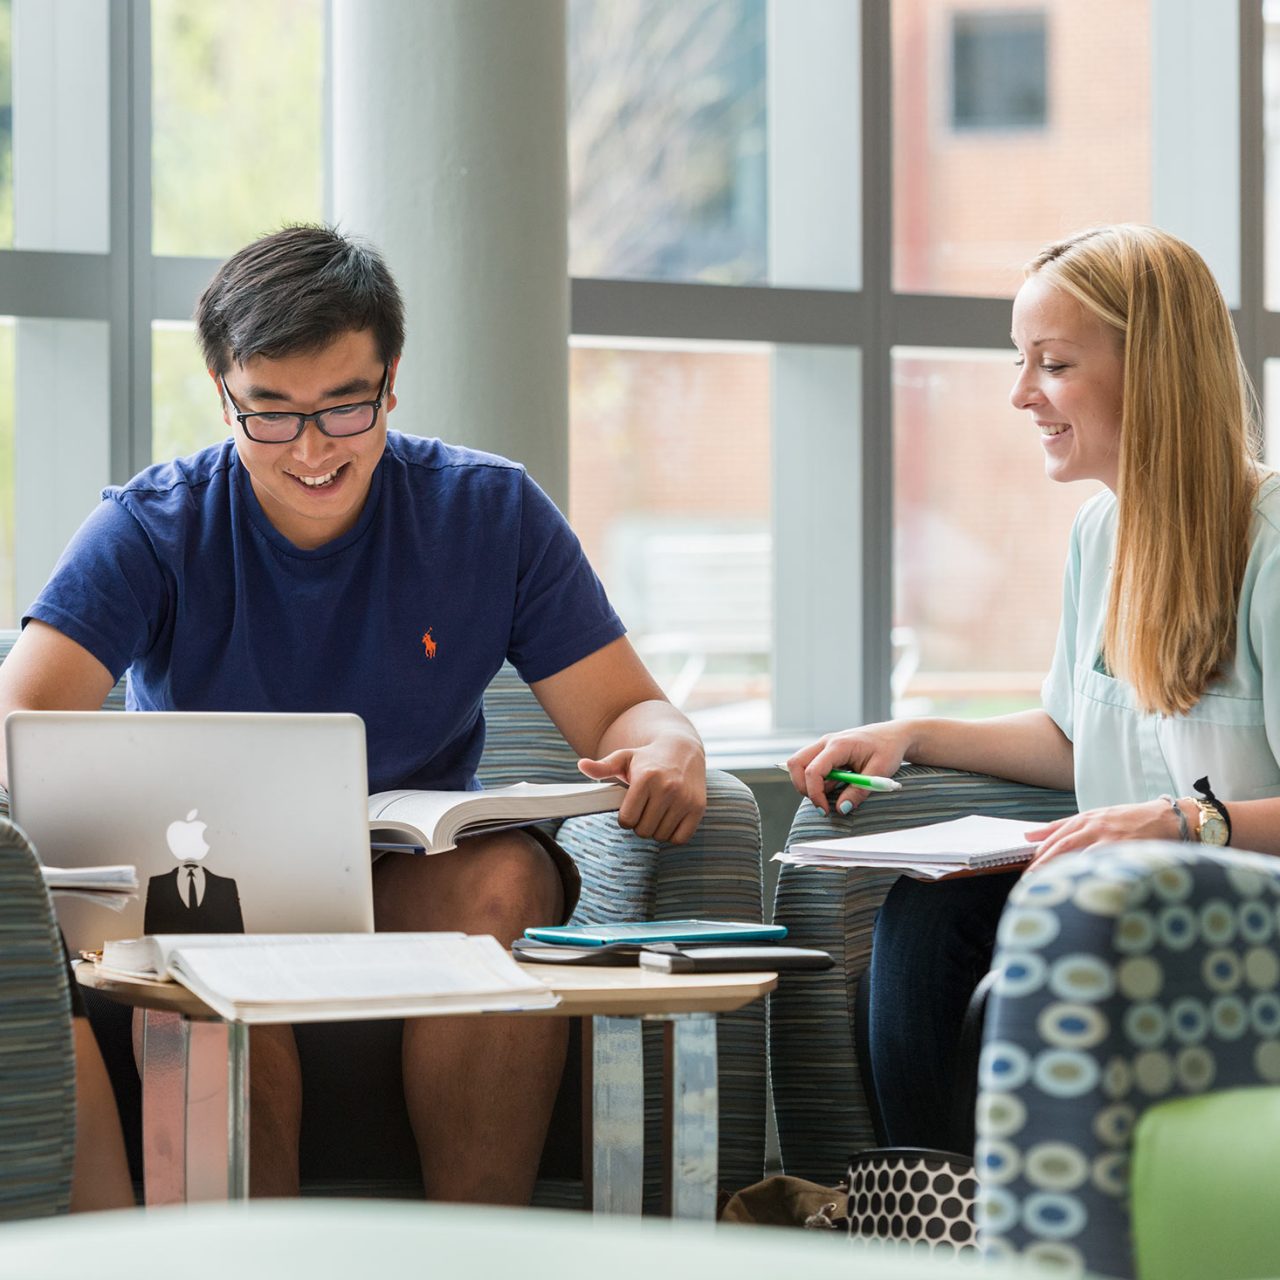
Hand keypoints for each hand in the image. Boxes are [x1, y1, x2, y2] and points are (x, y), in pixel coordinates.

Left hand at [578, 738, 706, 843]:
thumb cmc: (647, 757)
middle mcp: (667, 788)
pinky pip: (680, 839)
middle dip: (640, 823)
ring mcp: (685, 799)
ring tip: (657, 811)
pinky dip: (673, 835)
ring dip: (656, 829)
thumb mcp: (624, 758)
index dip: (626, 817)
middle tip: (645, 809)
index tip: (631, 807)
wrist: (683, 750)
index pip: (627, 820)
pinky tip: (670, 819)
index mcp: (646, 778)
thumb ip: (602, 767)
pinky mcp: (698, 808)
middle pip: (643, 830)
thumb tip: (581, 765)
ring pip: (661, 836)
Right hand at [785, 722, 911, 815]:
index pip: (813, 770)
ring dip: (810, 783)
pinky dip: (817, 780)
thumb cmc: (888, 749)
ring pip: (799, 764)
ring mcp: (824, 745)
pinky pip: (810, 766)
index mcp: (839, 745)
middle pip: (796, 764)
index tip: (826, 810)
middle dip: (802, 787)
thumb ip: (858, 791)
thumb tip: (841, 809)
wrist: (894, 735)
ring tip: (835, 790)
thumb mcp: (879, 773)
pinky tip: (837, 783)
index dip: (815, 794)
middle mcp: (826, 742)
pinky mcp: (826, 751)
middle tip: (821, 802)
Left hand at [1024, 799, 1184, 871]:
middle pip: (1061, 845)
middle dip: (1042, 863)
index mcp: (1086, 819)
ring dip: (1060, 869)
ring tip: (1047, 885)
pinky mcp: (1125, 849)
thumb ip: (1065, 826)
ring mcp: (1109, 837)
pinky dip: (1087, 872)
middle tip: (1030, 879)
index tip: (1027, 866)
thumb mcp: (1098, 817)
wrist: (1169, 818)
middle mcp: (1094, 826)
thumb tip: (1030, 835)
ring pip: (1077, 853)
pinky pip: (1101, 862)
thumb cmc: (1133, 820)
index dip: (1039, 852)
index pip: (1054, 835)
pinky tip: (1078, 884)